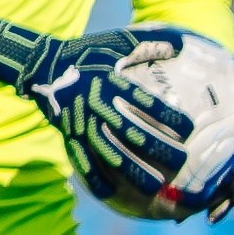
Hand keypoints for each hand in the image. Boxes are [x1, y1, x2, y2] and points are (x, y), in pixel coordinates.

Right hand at [0, 9, 196, 200]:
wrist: (44, 64)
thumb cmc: (90, 51)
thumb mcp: (119, 41)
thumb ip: (151, 43)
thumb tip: (184, 43)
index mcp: (111, 80)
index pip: (144, 101)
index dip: (167, 116)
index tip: (189, 130)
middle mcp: (96, 103)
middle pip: (130, 131)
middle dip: (156, 148)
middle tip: (181, 163)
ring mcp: (80, 121)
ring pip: (108, 150)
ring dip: (131, 170)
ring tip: (153, 187)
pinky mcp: (68, 132)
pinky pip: (81, 158)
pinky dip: (93, 176)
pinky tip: (109, 193)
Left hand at [208, 45, 233, 223]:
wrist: (195, 95)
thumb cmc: (217, 85)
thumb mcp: (227, 74)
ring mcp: (223, 171)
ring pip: (225, 194)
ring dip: (220, 206)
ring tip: (208, 217)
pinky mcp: (203, 180)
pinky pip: (199, 196)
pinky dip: (191, 207)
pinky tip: (176, 218)